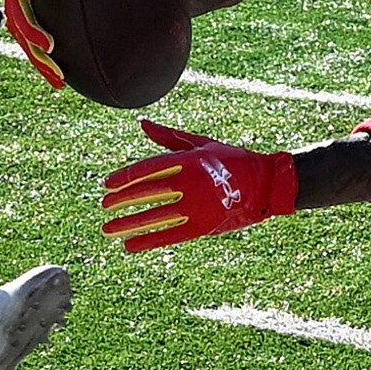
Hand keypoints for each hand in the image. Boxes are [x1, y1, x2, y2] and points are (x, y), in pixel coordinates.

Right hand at [2, 0, 66, 88]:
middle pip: (18, 14)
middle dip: (31, 30)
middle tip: (47, 43)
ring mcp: (26, 17)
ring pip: (24, 38)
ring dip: (38, 56)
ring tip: (56, 73)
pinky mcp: (34, 35)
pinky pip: (36, 52)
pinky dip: (46, 65)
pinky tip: (62, 80)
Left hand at [101, 119, 299, 251]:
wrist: (266, 184)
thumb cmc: (232, 160)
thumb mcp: (201, 143)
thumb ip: (169, 137)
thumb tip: (143, 124)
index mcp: (189, 160)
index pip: (148, 169)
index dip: (125, 177)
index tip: (108, 184)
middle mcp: (191, 183)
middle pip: (147, 193)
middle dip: (122, 201)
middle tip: (104, 206)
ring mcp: (197, 206)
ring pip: (155, 217)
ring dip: (129, 224)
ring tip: (109, 229)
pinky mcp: (203, 226)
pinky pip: (169, 235)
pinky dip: (148, 241)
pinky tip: (130, 245)